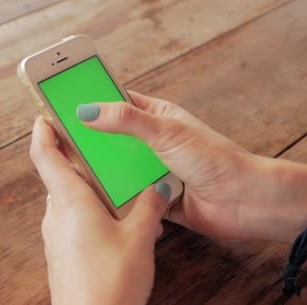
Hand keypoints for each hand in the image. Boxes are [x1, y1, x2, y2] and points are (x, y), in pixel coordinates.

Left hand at [30, 116, 169, 304]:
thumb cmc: (112, 284)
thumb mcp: (140, 239)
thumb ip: (148, 207)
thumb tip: (157, 190)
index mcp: (70, 202)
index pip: (45, 156)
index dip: (43, 132)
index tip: (45, 116)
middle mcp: (56, 217)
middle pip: (58, 178)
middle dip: (76, 162)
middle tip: (98, 150)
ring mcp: (55, 239)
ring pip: (67, 202)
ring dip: (87, 191)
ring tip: (118, 190)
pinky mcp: (62, 258)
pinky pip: (72, 224)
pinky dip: (89, 215)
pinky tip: (117, 226)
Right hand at [82, 91, 257, 239]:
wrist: (244, 201)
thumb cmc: (215, 159)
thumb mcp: (165, 132)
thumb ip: (125, 120)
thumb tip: (88, 110)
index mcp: (160, 118)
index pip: (119, 102)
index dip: (94, 102)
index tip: (67, 104)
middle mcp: (155, 143)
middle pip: (114, 139)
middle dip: (92, 142)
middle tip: (62, 143)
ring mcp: (156, 171)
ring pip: (119, 169)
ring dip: (104, 172)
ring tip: (75, 172)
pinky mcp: (157, 198)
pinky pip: (129, 197)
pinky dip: (118, 198)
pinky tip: (99, 199)